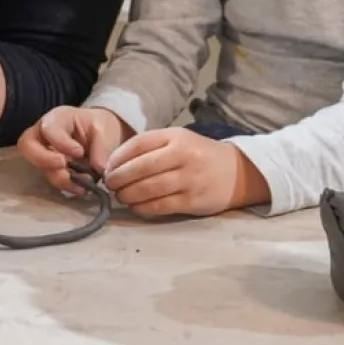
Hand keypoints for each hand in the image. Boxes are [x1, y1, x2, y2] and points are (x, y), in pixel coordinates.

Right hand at [18, 106, 133, 195]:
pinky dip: (67, 187)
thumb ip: (102, 148)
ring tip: (84, 182)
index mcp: (57, 118)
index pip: (48, 128)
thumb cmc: (98, 126)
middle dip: (43, 159)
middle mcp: (44, 135)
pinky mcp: (51, 170)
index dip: (60, 142)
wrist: (101, 135)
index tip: (79, 152)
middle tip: (63, 167)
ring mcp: (45, 154)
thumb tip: (99, 169)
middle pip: (27, 146)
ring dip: (60, 177)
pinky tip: (81, 189)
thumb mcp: (104, 130)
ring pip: (40, 167)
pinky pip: (52, 180)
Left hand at [103, 127, 267, 217]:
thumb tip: (116, 163)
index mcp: (175, 137)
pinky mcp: (194, 201)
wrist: (236, 172)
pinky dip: (144, 207)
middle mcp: (182, 155)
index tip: (107, 167)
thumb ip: (150, 148)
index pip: (139, 144)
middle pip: (141, 167)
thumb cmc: (198, 155)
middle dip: (119, 178)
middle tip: (109, 184)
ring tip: (120, 196)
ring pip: (150, 188)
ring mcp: (189, 179)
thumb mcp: (177, 141)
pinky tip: (135, 206)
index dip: (118, 157)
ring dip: (129, 194)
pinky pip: (162, 206)